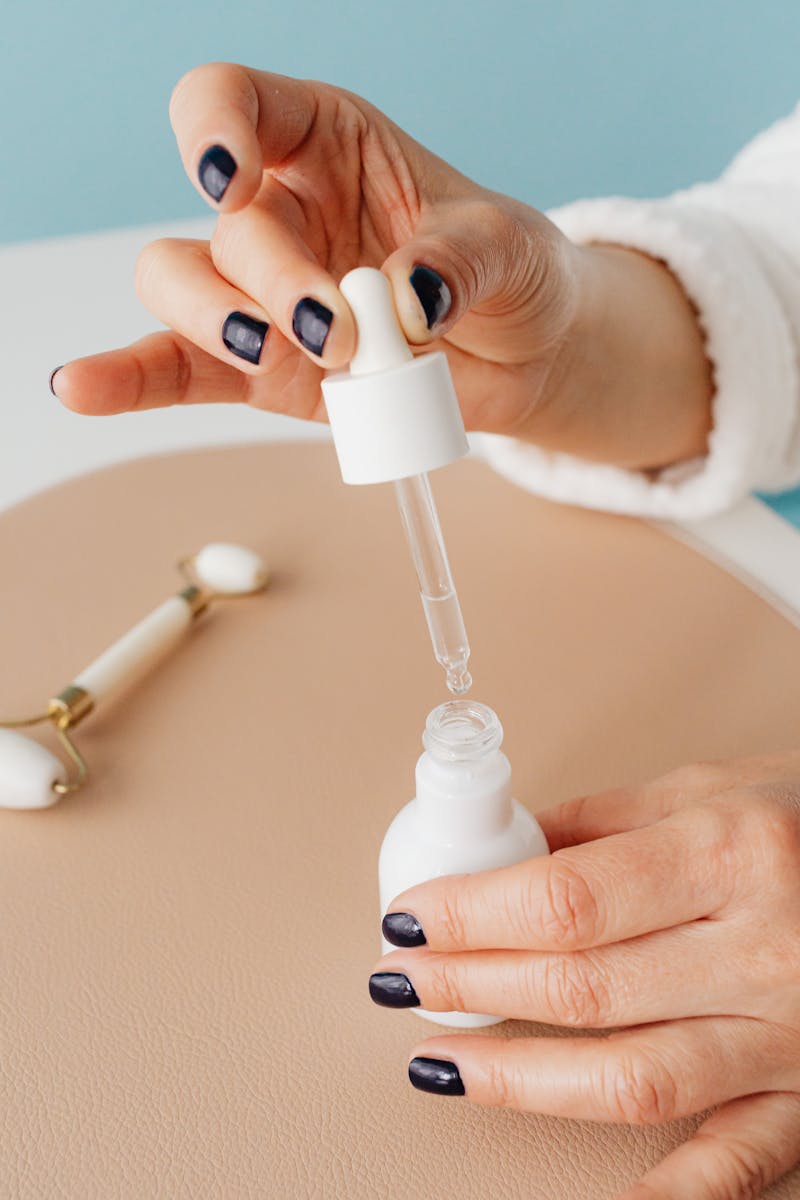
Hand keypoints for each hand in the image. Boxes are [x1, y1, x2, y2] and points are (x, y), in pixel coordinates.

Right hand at [52, 63, 709, 470]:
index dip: (213, 131)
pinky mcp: (261, 369)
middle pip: (225, 227)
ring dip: (220, 325)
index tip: (229, 179)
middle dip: (271, 280)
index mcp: (324, 143)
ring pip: (183, 289)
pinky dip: (131, 379)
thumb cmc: (510, 274)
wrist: (525, 355)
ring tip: (292, 358)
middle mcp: (279, 211)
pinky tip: (85, 385)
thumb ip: (459, 260)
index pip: (234, 105)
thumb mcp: (509, 246)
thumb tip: (402, 300)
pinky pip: (177, 369)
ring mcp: (261, 295)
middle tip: (341, 330)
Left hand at [371, 752, 799, 1198]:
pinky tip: (612, 1196)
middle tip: (405, 979)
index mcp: (734, 853)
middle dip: (474, 986)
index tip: (412, 915)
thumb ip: (606, 818)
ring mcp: (792, 1035)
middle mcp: (764, 949)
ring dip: (521, 1079)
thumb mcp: (714, 786)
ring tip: (443, 1064)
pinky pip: (743, 1162)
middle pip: (584, 987)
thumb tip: (506, 841)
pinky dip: (675, 1188)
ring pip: (635, 1080)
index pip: (569, 898)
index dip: (473, 913)